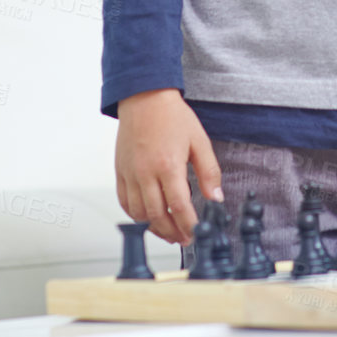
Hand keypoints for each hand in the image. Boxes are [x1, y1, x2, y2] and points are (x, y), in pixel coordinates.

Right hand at [114, 88, 221, 243]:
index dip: (188, 225)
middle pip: (156, 215)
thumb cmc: (172, 116)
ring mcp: (130, 173)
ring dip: (153, 227)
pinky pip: (124, 201)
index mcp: (167, 165)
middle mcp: (145, 172)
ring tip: (168, 232)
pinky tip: (147, 217)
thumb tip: (216, 197)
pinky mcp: (120, 171)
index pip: (178, 206)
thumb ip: (209, 172)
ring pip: (138, 213)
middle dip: (172, 232)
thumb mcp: (199, 141)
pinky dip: (135, 215)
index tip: (196, 234)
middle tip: (184, 239)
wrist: (145, 97)